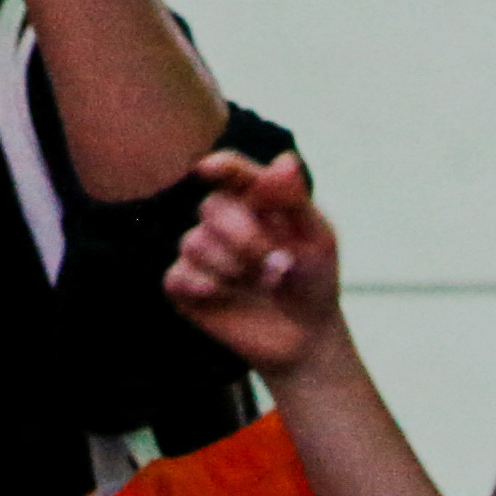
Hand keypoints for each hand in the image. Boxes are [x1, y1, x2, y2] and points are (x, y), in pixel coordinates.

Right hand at [162, 150, 346, 375]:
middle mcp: (220, 221)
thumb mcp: (318, 238)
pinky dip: (203, 285)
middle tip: (277, 264)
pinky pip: (177, 276)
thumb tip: (284, 159)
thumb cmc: (313, 279)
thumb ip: (296, 199)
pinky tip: (224, 295)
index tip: (211, 169)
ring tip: (258, 285)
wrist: (307, 336)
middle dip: (246, 237)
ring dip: (231, 267)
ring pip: (193, 243)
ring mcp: (200, 253)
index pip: (230, 171)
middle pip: (211, 207)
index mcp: (252, 200)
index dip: (219, 166)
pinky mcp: (185, 286)